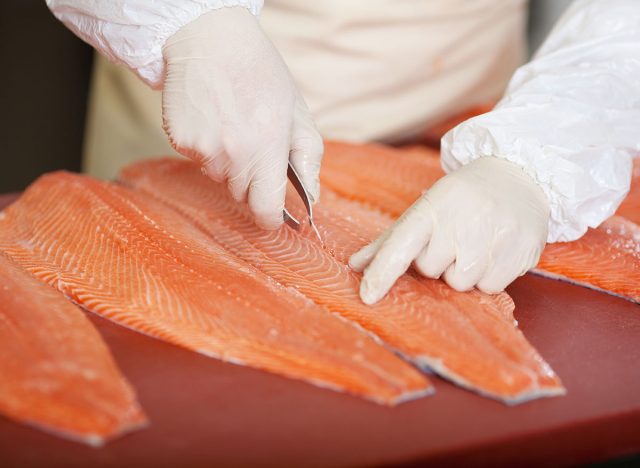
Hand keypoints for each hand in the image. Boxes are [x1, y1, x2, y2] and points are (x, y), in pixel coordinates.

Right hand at [162, 7, 322, 228]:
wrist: (210, 38)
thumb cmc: (260, 72)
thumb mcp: (297, 111)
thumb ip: (309, 157)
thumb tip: (313, 197)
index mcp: (268, 149)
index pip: (266, 209)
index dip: (271, 218)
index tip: (274, 217)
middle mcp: (233, 155)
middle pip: (242, 194)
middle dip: (251, 179)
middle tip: (254, 142)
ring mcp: (203, 150)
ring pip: (219, 177)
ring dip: (227, 162)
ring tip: (232, 124)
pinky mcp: (181, 142)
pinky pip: (198, 160)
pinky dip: (205, 147)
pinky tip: (212, 118)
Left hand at [349, 157, 549, 303]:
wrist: (519, 174)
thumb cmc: (462, 197)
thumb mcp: (425, 208)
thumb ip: (390, 241)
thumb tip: (355, 265)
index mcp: (433, 206)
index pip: (401, 245)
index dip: (383, 272)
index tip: (368, 295)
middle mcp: (464, 220)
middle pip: (430, 270)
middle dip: (437, 260)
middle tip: (453, 237)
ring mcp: (495, 236)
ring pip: (461, 283)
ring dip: (463, 271)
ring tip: (475, 243)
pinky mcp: (521, 252)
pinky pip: (490, 287)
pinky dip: (488, 276)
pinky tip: (493, 251)